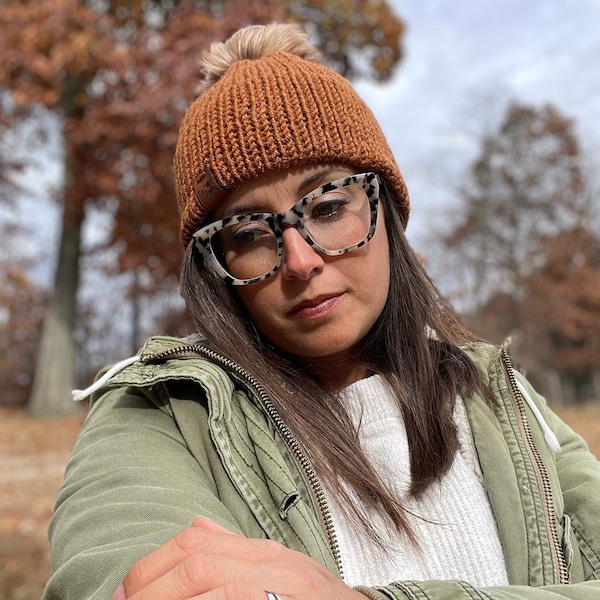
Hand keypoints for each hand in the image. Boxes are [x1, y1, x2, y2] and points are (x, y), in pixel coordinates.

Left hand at [113, 517, 365, 599]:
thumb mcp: (280, 570)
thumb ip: (237, 550)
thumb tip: (195, 526)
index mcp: (264, 553)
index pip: (199, 540)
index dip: (153, 564)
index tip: (122, 591)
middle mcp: (273, 565)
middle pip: (199, 563)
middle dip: (150, 588)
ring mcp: (281, 588)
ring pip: (214, 585)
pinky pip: (237, 599)